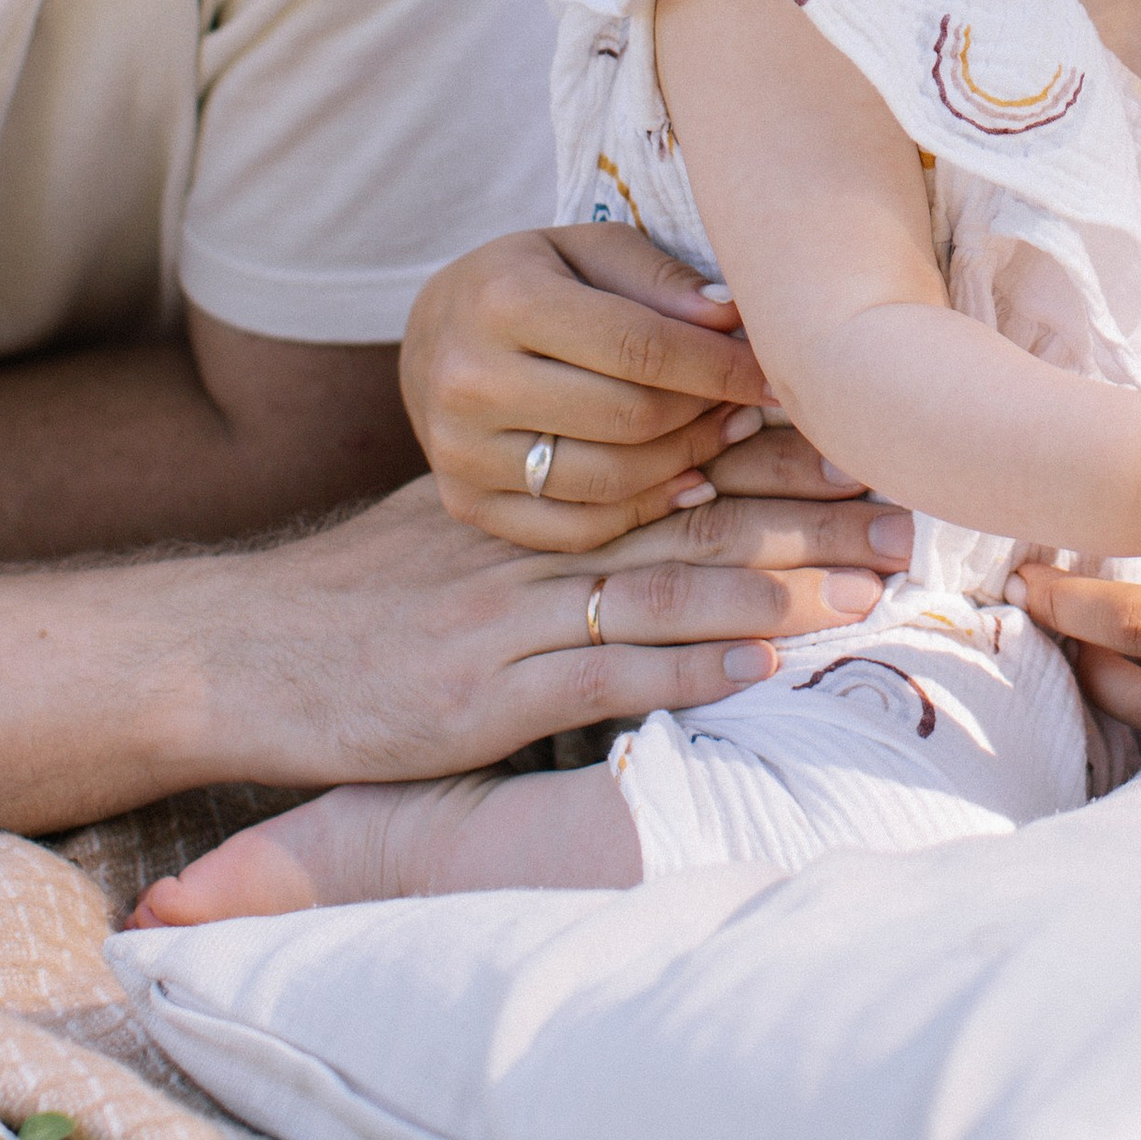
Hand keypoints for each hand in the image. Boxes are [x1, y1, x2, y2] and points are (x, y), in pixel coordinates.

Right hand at [182, 478, 901, 787]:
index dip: (773, 453)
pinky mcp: (483, 692)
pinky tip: (758, 664)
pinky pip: (600, 673)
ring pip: (665, 584)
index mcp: (535, 490)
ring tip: (869, 590)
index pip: (674, 457)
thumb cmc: (353, 600)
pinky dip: (686, 666)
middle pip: (694, 513)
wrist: (236, 653)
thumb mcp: (449, 528)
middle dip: (808, 516)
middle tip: (904, 520)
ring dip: (778, 588)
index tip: (862, 447)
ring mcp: (510, 614)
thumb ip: (543, 512)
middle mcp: (533, 540)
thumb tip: (644, 495)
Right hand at [404, 221, 850, 549]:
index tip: (774, 372)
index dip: (720, 366)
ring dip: (685, 462)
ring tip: (727, 435)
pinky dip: (642, 512)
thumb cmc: (534, 278)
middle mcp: (470, 379)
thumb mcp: (590, 249)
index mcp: (504, 299)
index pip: (640, 346)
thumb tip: (735, 317)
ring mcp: (460, 450)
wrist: (434, 333)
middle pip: (628, 418)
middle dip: (707, 413)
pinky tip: (686, 482)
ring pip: (607, 481)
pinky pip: (574, 529)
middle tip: (754, 405)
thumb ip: (661, 280)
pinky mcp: (464, 502)